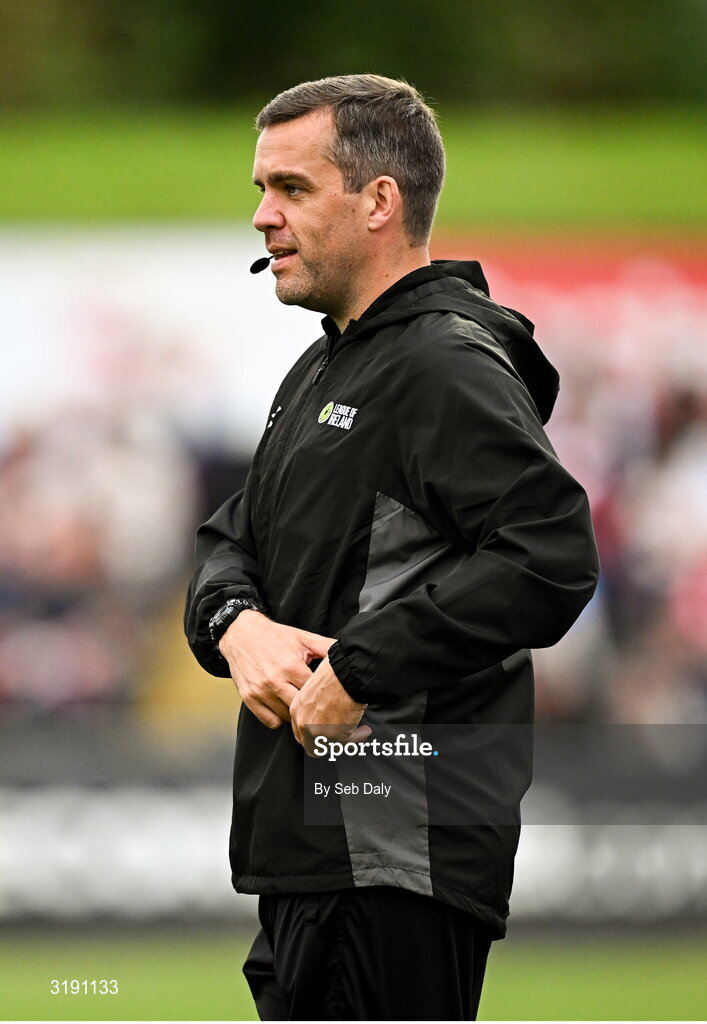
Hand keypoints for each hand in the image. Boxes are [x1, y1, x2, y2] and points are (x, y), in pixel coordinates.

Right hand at [219, 610, 333, 729]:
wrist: (240, 634)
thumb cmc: (274, 636)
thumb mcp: (302, 638)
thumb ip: (326, 647)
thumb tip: (348, 652)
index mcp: (291, 666)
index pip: (315, 691)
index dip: (325, 695)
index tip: (331, 697)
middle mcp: (275, 681)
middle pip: (302, 709)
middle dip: (312, 709)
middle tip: (320, 708)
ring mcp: (260, 692)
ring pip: (287, 718)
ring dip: (297, 715)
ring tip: (304, 708)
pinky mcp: (249, 698)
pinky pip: (270, 721)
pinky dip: (280, 719)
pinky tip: (285, 708)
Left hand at [290, 657, 369, 756]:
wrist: (346, 674)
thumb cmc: (334, 675)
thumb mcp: (314, 689)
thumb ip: (313, 707)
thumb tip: (324, 716)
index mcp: (296, 709)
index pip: (300, 732)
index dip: (313, 735)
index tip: (325, 733)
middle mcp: (303, 722)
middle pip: (311, 745)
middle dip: (326, 743)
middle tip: (339, 738)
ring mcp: (317, 731)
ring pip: (330, 746)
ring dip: (343, 740)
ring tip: (356, 731)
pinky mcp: (334, 735)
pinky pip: (348, 742)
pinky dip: (358, 736)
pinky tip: (364, 730)